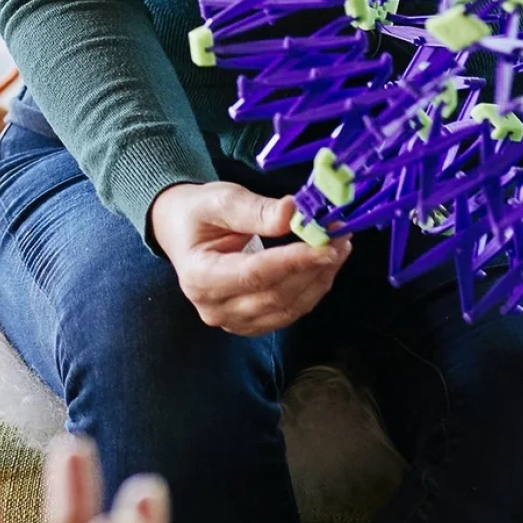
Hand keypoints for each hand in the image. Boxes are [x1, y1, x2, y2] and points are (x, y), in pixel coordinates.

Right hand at [148, 182, 350, 335]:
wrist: (182, 231)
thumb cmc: (198, 214)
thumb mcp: (220, 200)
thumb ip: (255, 210)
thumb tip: (293, 213)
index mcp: (199, 277)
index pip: (254, 274)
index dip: (293, 261)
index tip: (325, 244)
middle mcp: (214, 307)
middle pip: (275, 296)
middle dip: (314, 267)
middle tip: (340, 238)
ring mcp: (233, 320)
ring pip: (288, 308)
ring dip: (319, 279)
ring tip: (339, 247)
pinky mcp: (251, 322)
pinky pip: (289, 311)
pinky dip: (312, 289)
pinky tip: (325, 264)